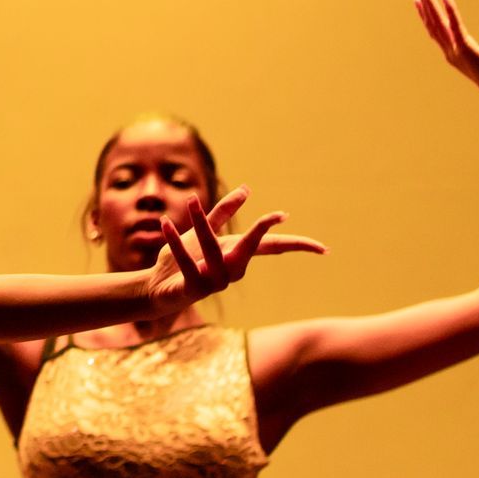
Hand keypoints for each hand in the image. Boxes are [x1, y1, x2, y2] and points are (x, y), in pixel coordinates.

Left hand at [144, 187, 325, 315]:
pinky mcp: (193, 288)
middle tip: (277, 216)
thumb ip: (223, 212)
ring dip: (200, 223)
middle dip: (264, 232)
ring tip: (190, 200)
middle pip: (252, 248)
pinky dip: (174, 241)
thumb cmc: (183, 259)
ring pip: (212, 248)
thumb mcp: (202, 232)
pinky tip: (166, 224)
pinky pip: (186, 262)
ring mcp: (214, 281)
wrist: (156, 287)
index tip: (322, 248)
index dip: (296, 245)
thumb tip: (247, 189)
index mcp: (238, 254)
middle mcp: (232, 270)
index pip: (272, 247)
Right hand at [415, 0, 478, 118]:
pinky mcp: (467, 50)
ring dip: (430, 4)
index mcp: (456, 51)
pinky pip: (456, 27)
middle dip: (424, 2)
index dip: (428, 12)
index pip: (438, 29)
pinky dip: (450, 12)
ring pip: (438, 24)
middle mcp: (451, 52)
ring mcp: (456, 52)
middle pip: (433, 23)